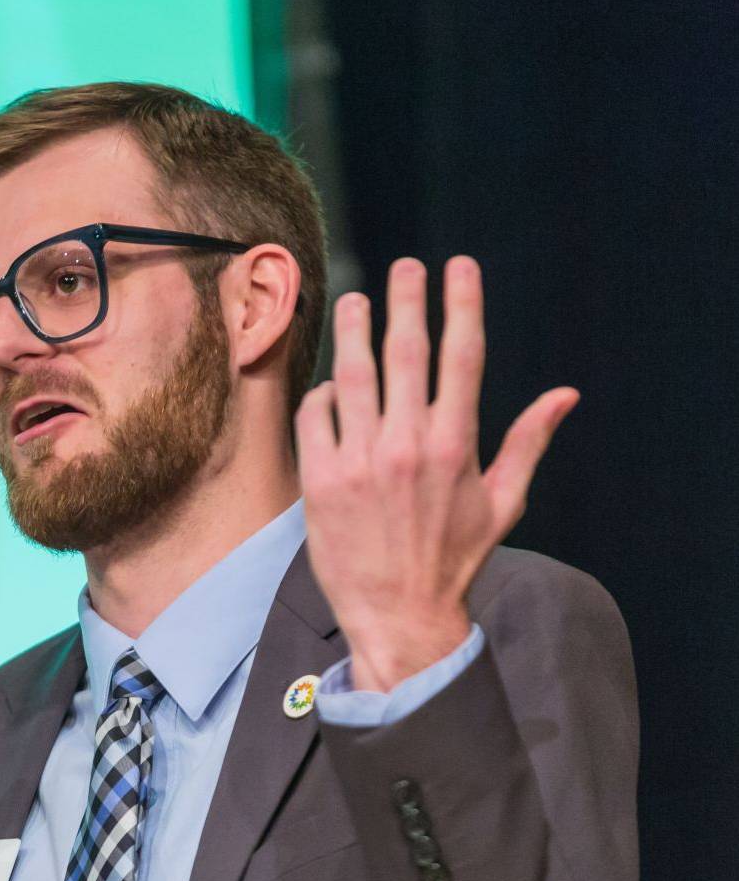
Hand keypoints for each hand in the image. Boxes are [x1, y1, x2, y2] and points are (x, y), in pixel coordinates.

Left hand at [295, 256, 578, 692]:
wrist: (398, 614)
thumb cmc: (452, 560)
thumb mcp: (502, 503)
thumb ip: (528, 442)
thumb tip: (565, 394)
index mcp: (457, 444)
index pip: (462, 355)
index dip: (461, 303)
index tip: (459, 266)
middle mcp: (407, 444)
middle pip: (406, 351)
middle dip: (407, 299)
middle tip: (406, 266)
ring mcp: (359, 460)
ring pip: (354, 374)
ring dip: (355, 329)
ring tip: (356, 300)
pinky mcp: (320, 480)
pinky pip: (315, 415)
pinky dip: (323, 393)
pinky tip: (332, 385)